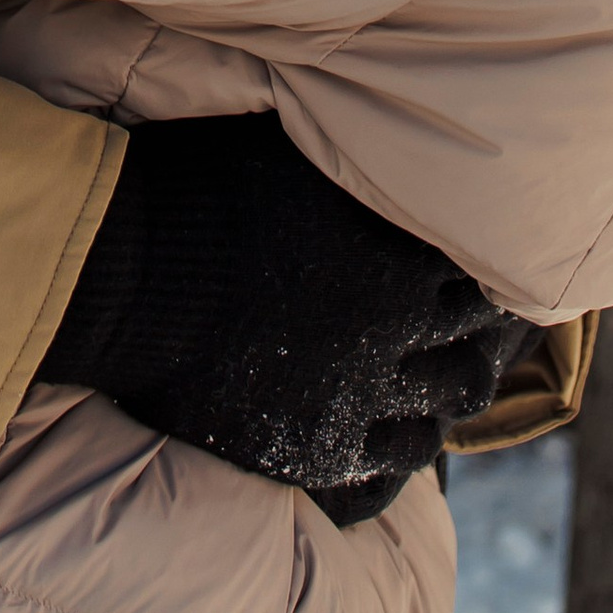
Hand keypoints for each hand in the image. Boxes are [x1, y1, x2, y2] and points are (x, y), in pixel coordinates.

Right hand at [40, 112, 512, 510]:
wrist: (132, 272)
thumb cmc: (203, 187)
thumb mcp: (294, 152)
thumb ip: (355, 165)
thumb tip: (386, 140)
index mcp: (403, 261)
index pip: (479, 280)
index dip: (481, 281)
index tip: (478, 280)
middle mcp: (396, 336)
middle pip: (470, 356)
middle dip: (473, 349)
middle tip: (467, 344)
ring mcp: (358, 401)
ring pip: (437, 420)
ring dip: (438, 405)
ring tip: (432, 396)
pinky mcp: (313, 452)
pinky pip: (381, 473)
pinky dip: (391, 457)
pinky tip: (387, 445)